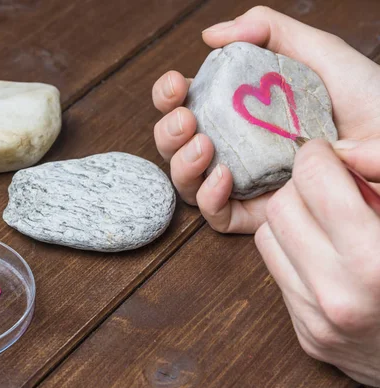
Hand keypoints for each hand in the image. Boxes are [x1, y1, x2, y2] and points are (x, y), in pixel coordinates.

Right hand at [152, 6, 379, 232]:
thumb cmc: (365, 99)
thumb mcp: (316, 53)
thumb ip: (268, 31)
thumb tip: (211, 36)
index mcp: (239, 110)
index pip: (189, 103)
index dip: (169, 95)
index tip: (175, 84)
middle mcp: (234, 146)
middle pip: (176, 145)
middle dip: (168, 131)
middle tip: (186, 119)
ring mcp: (242, 181)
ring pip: (186, 181)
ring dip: (180, 162)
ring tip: (202, 145)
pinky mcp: (255, 214)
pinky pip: (214, 215)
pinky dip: (207, 196)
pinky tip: (222, 176)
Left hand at [255, 137, 379, 385]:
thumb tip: (339, 150)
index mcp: (375, 261)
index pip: (312, 180)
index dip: (318, 156)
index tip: (327, 155)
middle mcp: (338, 296)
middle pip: (280, 207)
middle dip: (301, 187)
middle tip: (329, 188)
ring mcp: (318, 323)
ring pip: (269, 238)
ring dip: (292, 221)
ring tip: (329, 222)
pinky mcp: (309, 337)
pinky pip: (278, 275)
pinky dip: (296, 255)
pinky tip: (329, 256)